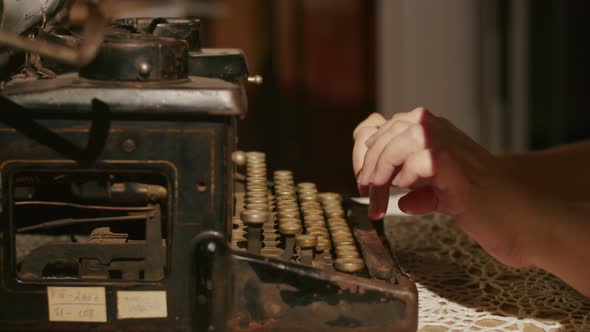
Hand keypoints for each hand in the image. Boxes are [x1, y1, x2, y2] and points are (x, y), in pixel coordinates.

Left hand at [353, 108, 538, 267]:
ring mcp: (453, 149)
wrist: (520, 220)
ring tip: (377, 193)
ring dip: (383, 167)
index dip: (365, 150)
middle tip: (365, 190)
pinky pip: (424, 160)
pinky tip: (405, 195)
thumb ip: (419, 186)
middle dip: (370, 161)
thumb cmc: (481, 206)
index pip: (385, 125)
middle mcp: (443, 133)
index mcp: (435, 133)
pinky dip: (407, 176)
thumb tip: (399, 196)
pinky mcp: (460, 173)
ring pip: (404, 138)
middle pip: (389, 129)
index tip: (362, 177)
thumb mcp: (441, 191)